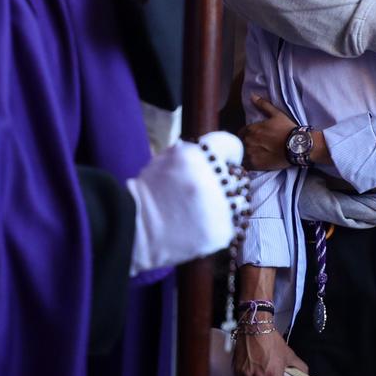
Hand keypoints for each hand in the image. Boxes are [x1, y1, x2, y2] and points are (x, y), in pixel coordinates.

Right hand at [125, 131, 244, 273]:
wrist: (134, 228)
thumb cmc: (148, 193)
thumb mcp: (166, 159)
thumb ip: (193, 153)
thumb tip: (217, 153)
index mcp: (194, 156)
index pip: (230, 144)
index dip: (228, 153)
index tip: (226, 160)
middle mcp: (209, 179)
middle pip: (235, 175)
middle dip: (224, 181)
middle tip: (208, 190)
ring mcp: (218, 208)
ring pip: (240, 200)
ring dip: (227, 203)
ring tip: (206, 210)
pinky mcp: (221, 231)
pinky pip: (232, 223)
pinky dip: (220, 224)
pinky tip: (201, 225)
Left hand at [241, 94, 297, 170]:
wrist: (298, 146)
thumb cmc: (288, 129)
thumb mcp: (277, 114)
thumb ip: (263, 105)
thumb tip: (252, 96)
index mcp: (251, 129)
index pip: (240, 133)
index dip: (246, 136)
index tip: (252, 139)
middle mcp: (248, 140)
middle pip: (240, 144)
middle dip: (245, 145)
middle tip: (254, 148)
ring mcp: (250, 153)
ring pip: (241, 154)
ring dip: (245, 154)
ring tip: (254, 156)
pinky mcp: (255, 164)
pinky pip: (244, 165)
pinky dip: (246, 164)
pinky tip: (253, 163)